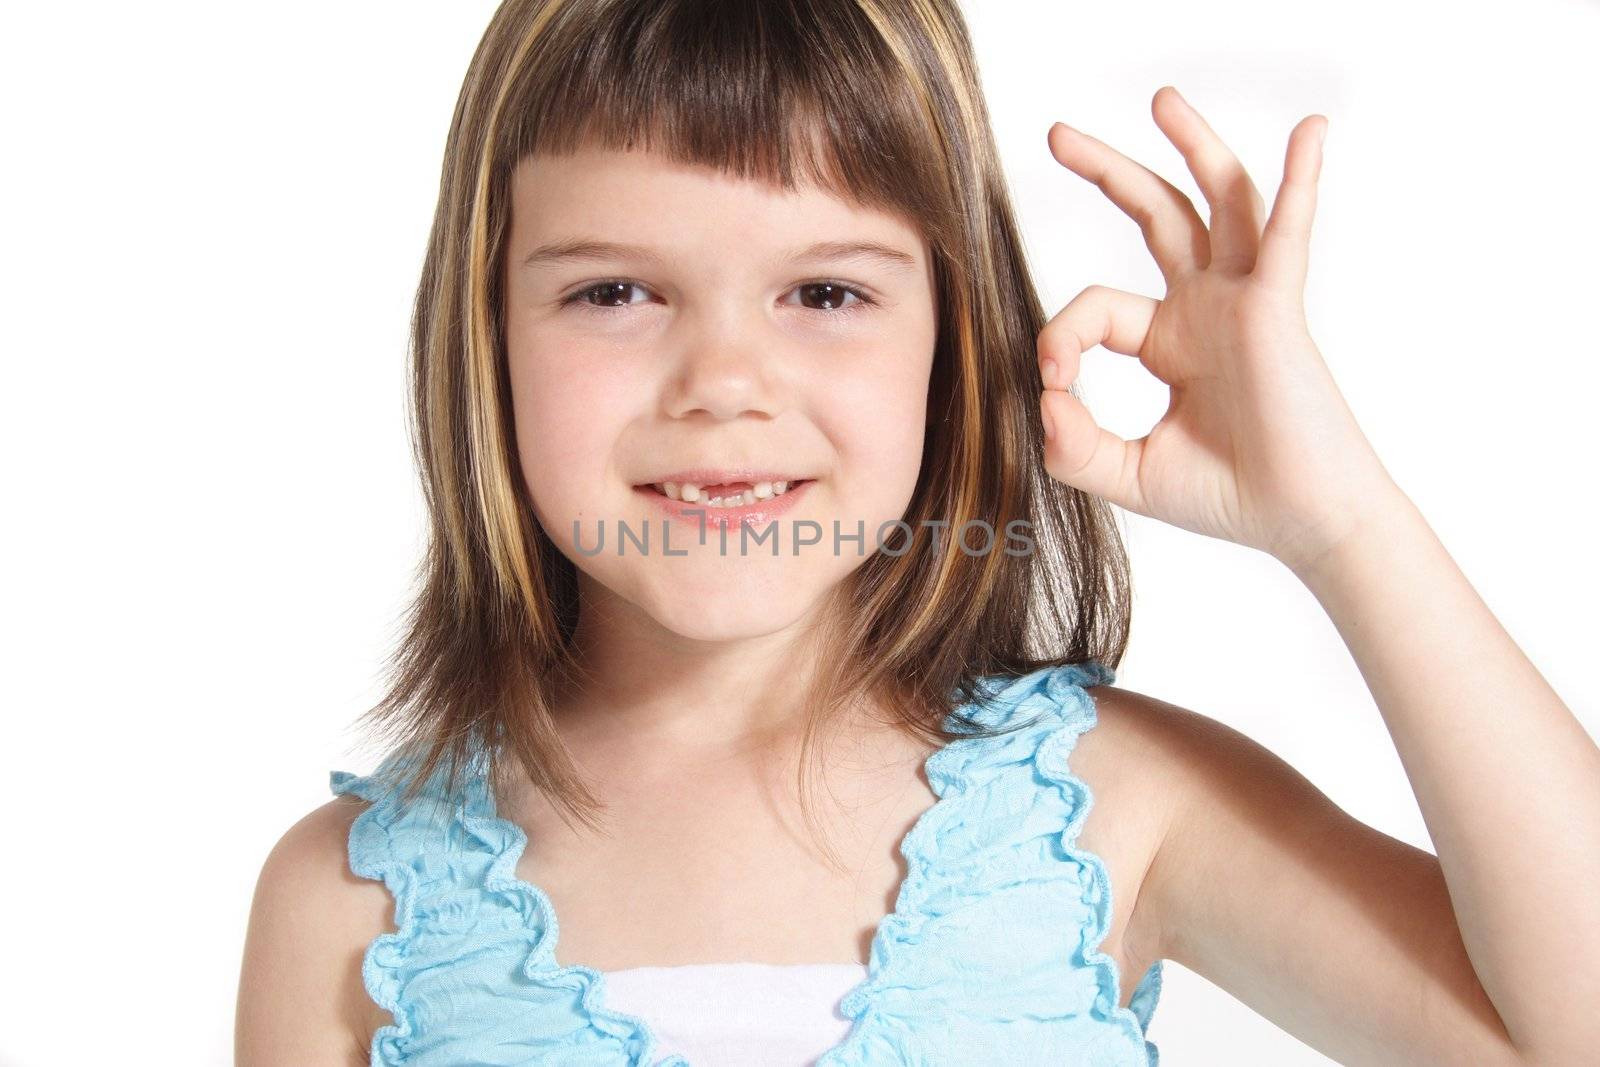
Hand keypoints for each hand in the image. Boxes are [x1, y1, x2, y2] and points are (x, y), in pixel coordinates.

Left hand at [1039, 86, 1403, 574]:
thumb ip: (1073, 445)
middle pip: (1156, 216)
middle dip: (1107, 171)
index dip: (1060, 336)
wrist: (1302, 524)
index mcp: (1170, 342)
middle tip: (1056, 135)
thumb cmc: (1231, 497)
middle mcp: (1206, 310)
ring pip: (1218, 201)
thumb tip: (1042, 398)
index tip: (1054, 383)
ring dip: (1193, 145)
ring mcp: (1244, 303)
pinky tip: (1311, 131)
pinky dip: (1301, 179)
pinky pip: (1288, 233)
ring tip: (1161, 99)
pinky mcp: (1278, 309)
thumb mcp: (1128, 474)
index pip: (1095, 311)